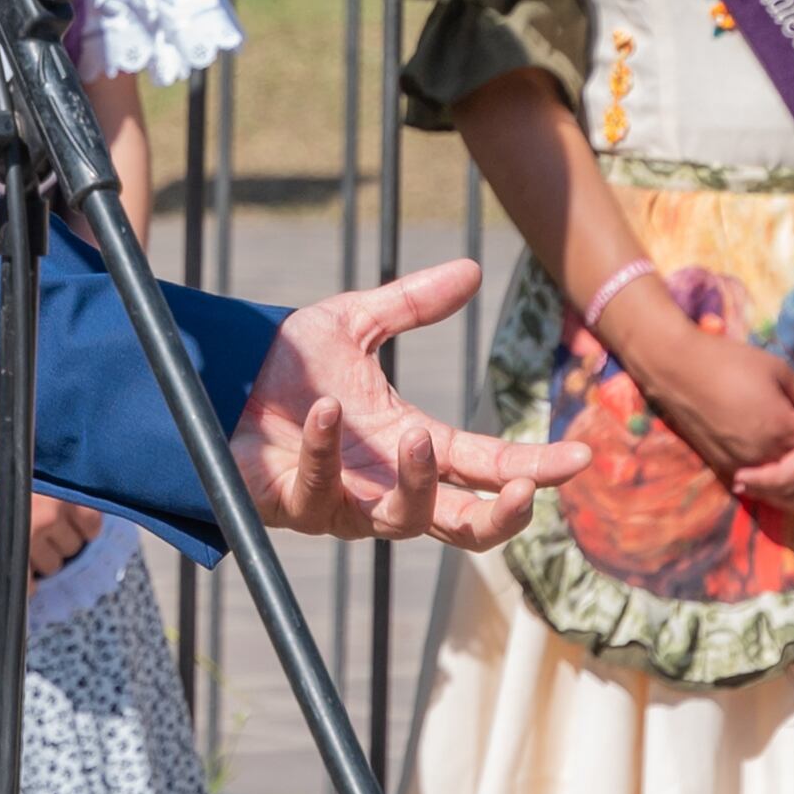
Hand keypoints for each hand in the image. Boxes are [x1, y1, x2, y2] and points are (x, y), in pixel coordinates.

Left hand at [228, 261, 591, 548]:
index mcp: (411, 445)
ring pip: (401, 522)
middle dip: (499, 514)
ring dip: (417, 486)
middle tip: (523, 488)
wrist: (213, 379)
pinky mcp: (293, 503)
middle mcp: (386, 484)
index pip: (487, 466)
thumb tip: (472, 268)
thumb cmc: (281, 365)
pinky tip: (324, 411)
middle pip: (462, 526)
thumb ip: (410, 304)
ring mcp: (342, 501)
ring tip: (417, 436)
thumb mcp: (351, 323)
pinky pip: (318, 490)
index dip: (534, 467)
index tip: (580, 456)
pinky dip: (323, 450)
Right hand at [625, 320, 793, 474]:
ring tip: (790, 448)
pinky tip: (766, 457)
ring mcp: (743, 463)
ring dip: (786, 465)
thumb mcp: (776, 368)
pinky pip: (753, 477)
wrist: (677, 368)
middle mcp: (766, 454)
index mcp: (783, 429)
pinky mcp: (722, 465)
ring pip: (777, 477)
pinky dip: (763, 471)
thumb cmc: (729, 361)